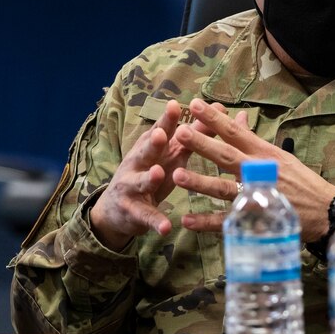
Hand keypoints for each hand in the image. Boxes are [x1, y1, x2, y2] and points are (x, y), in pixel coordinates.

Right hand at [88, 100, 190, 249]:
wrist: (116, 209)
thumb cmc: (149, 174)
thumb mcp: (169, 155)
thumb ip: (191, 136)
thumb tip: (218, 111)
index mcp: (150, 148)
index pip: (160, 130)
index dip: (167, 120)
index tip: (175, 105)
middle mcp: (138, 163)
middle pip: (146, 151)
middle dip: (154, 143)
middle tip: (162, 134)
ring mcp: (132, 187)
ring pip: (141, 181)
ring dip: (149, 178)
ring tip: (158, 174)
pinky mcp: (133, 212)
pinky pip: (146, 216)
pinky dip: (156, 221)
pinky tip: (166, 227)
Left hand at [169, 98, 334, 241]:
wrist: (326, 211)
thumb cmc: (302, 182)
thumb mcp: (280, 156)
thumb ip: (253, 139)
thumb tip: (239, 117)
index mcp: (264, 154)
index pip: (236, 132)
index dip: (215, 119)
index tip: (196, 105)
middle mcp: (258, 172)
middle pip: (226, 156)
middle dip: (202, 144)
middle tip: (180, 132)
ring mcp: (256, 196)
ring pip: (223, 188)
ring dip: (200, 182)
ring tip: (177, 175)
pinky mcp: (255, 219)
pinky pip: (227, 221)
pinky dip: (207, 222)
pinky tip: (187, 220)